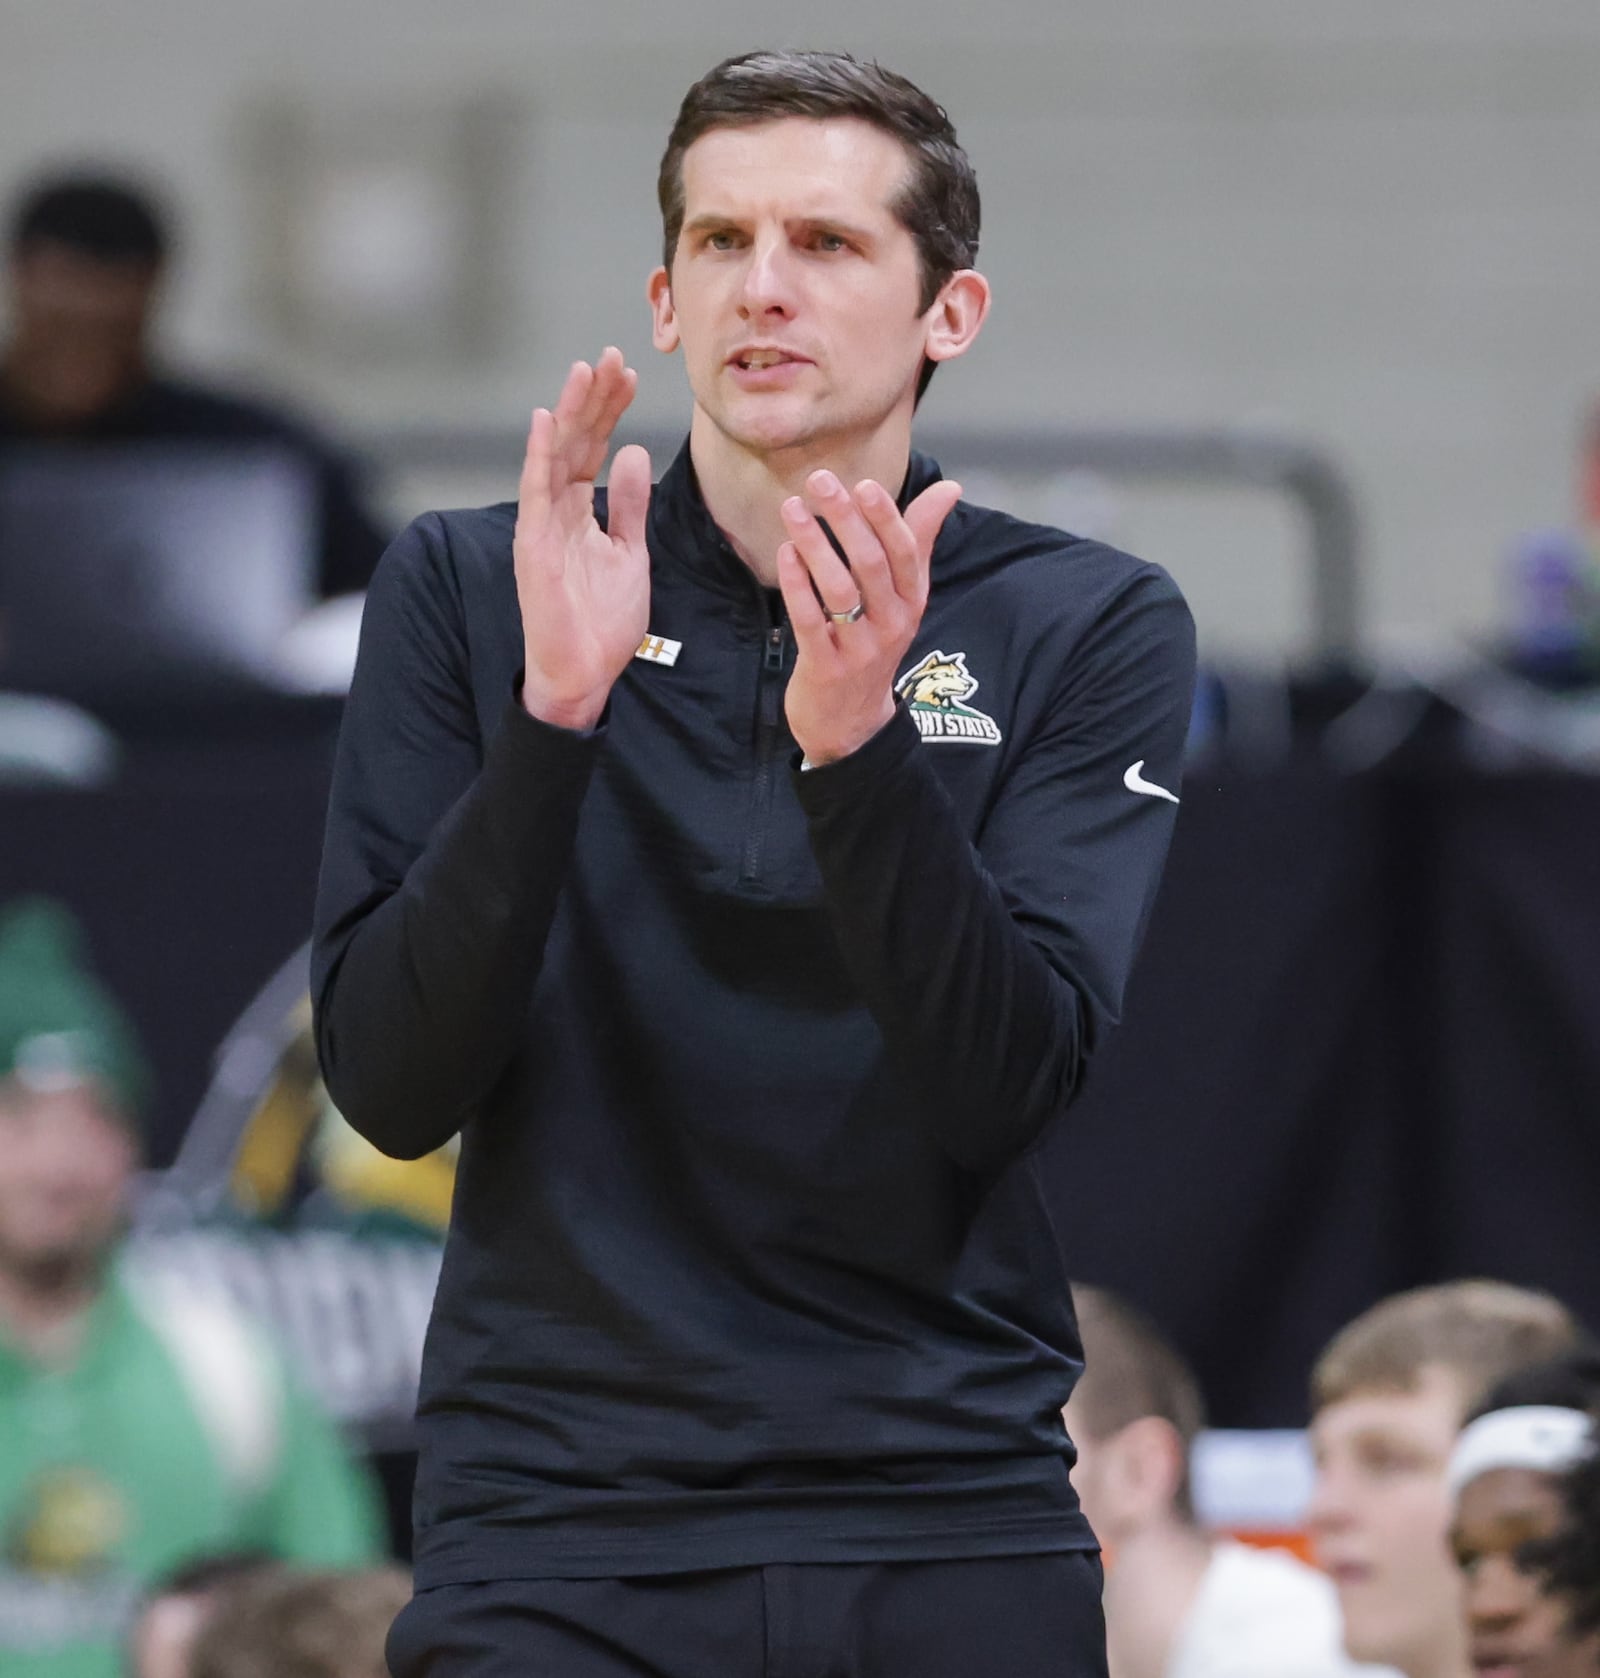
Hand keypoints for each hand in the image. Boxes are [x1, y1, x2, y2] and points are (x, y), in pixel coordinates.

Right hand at [514, 347, 651, 730]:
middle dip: (593, 399)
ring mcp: (541, 524)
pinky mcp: (533, 545)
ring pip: (555, 456)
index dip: (609, 410)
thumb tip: (634, 453)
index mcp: (578, 510)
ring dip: (570, 412)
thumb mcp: (629, 552)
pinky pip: (536, 492)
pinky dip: (540, 455)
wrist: (586, 671)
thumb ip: (629, 506)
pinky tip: (548, 420)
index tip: (628, 374)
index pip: (593, 447)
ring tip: (585, 371)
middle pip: (574, 441)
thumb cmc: (602, 620)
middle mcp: (556, 509)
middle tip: (612, 357)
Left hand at [776, 470, 962, 765]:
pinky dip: (797, 584)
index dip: (886, 517)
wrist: (852, 724)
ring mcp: (860, 648)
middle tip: (819, 481)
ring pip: (840, 589)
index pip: (906, 553)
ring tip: (792, 509)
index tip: (864, 483)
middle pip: (871, 564)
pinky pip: (811, 620)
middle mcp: (891, 624)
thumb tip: (950, 487)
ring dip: (815, 545)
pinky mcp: (826, 667)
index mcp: (911, 602)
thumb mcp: (904, 597)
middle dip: (845, 519)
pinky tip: (785, 553)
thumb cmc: (874, 644)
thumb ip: (920, 539)